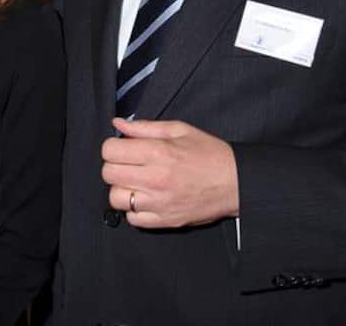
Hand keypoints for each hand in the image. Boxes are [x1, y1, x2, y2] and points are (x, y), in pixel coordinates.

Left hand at [101, 117, 238, 228]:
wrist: (236, 182)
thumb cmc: (209, 154)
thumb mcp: (179, 130)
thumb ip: (145, 127)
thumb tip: (118, 124)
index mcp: (157, 152)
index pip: (109, 151)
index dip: (113, 147)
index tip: (122, 148)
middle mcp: (155, 178)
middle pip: (108, 174)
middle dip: (115, 166)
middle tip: (129, 165)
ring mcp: (159, 202)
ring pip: (115, 198)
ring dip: (122, 189)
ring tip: (137, 183)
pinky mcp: (164, 220)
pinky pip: (132, 218)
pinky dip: (134, 209)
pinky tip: (146, 198)